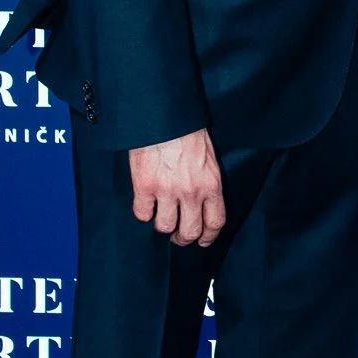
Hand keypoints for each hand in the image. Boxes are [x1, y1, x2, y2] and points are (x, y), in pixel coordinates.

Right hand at [129, 128, 225, 246]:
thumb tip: (203, 203)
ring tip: (161, 216)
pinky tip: (145, 203)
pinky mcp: (145, 187)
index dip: (209, 237)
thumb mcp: (208, 159)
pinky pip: (142, 213)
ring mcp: (167, 191)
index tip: (203, 240)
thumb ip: (207, 183)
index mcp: (211, 185)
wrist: (164, 117)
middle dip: (183, 238)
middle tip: (178, 236)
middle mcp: (191, 192)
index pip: (215, 222)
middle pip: (190, 231)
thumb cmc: (187, 132)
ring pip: (164, 226)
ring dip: (162, 225)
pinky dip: (143, 212)